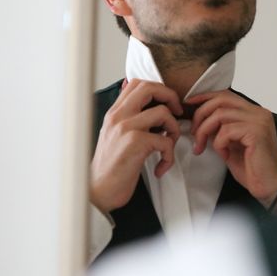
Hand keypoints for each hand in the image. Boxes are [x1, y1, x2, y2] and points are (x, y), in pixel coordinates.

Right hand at [90, 79, 182, 213]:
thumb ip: (128, 116)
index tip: (168, 104)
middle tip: (177, 114)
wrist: (99, 193)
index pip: (137, 82)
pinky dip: (169, 156)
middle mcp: (118, 116)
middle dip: (171, 97)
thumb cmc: (111, 166)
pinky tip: (161, 167)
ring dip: (174, 130)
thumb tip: (139, 96)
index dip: (159, 88)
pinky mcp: (135, 143)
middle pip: (150, 88)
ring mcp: (125, 128)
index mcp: (115, 112)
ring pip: (163, 113)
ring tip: (167, 147)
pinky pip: (165, 141)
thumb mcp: (116, 135)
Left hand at [187, 90, 276, 207]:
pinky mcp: (257, 133)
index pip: (227, 95)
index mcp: (255, 113)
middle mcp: (259, 113)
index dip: (206, 97)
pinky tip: (224, 155)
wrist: (271, 187)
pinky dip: (218, 143)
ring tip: (202, 146)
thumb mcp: (231, 144)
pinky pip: (226, 131)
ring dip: (205, 130)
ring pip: (221, 114)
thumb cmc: (253, 169)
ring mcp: (259, 121)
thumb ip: (220, 130)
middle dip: (201, 114)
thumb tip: (200, 120)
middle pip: (222, 100)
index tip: (190, 104)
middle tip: (193, 132)